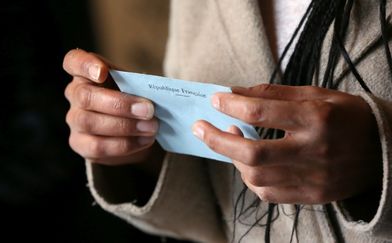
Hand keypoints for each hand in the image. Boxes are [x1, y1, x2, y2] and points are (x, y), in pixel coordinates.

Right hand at [63, 49, 160, 165]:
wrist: (132, 129)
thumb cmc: (132, 99)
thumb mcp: (135, 86)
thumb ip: (139, 85)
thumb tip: (156, 93)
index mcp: (86, 73)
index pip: (74, 61)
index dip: (85, 65)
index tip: (103, 72)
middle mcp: (75, 95)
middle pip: (85, 96)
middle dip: (120, 104)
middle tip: (149, 110)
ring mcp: (75, 120)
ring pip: (90, 123)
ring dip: (125, 126)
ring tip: (151, 127)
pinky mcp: (80, 144)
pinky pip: (98, 146)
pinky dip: (125, 144)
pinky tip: (144, 139)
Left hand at [192, 84, 381, 203]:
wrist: (383, 151)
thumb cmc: (346, 116)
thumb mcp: (316, 94)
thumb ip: (273, 93)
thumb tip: (234, 92)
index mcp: (317, 118)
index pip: (261, 113)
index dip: (231, 105)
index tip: (215, 100)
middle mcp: (314, 150)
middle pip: (252, 153)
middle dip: (217, 140)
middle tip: (200, 127)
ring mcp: (313, 178)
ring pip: (256, 177)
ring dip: (233, 158)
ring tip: (228, 140)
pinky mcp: (310, 195)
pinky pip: (268, 193)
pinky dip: (250, 177)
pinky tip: (248, 163)